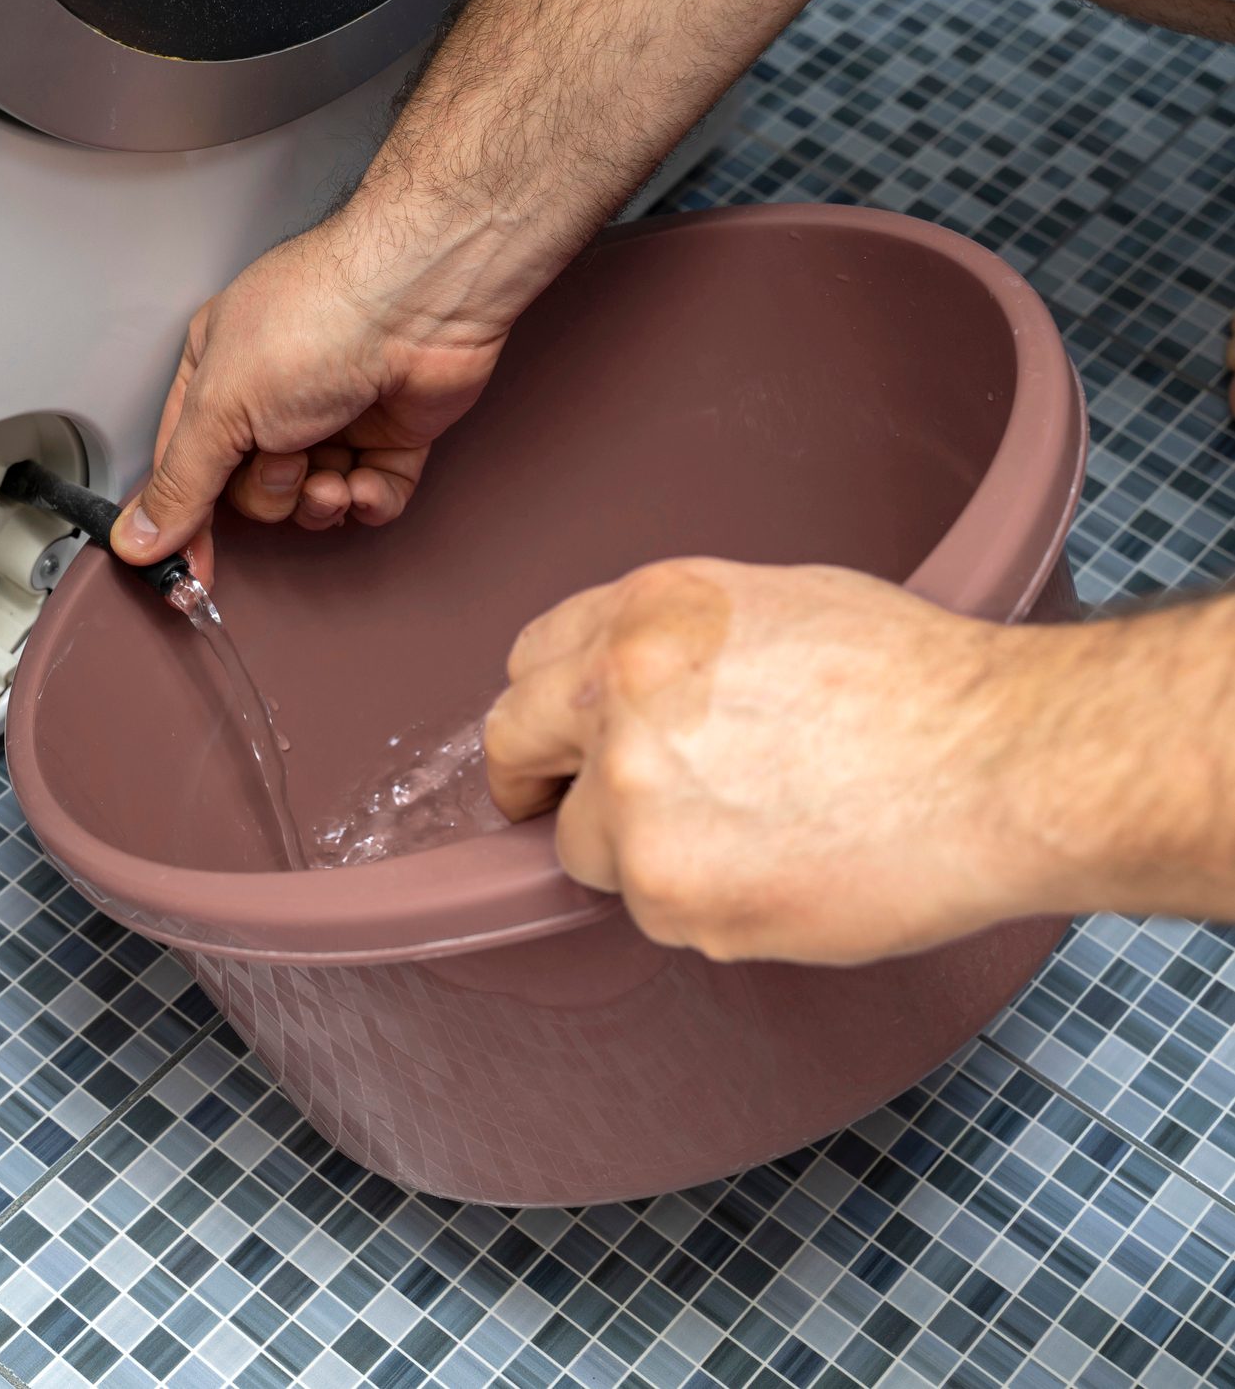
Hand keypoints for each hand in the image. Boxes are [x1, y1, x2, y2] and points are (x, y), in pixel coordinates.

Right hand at [111, 212, 508, 583]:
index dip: (186, 519)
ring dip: (320, 500)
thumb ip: (181, 482)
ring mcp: (334, 414)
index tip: (185, 568)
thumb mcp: (222, 407)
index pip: (186, 465)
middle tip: (286, 461)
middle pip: (250, 491)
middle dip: (270, 492)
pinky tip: (368, 483)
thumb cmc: (320, 319)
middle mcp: (273, 393)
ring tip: (332, 473)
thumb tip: (139, 537)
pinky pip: (370, 496)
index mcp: (217, 372)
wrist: (423, 300)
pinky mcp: (390, 434)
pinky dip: (370, 500)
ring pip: (310, 501)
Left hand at [482, 559, 1041, 964]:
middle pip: (514, 746)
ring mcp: (637, 802)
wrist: (1005, 765)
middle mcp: (620, 698)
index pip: (530, 662)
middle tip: (559, 808)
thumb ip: (676, 646)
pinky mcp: (671, 893)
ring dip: (645, 855)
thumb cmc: (922, 686)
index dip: (544, 709)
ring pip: (589, 849)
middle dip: (533, 782)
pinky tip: (786, 870)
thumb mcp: (776, 607)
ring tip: (757, 836)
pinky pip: (657, 912)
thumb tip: (628, 693)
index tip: (550, 741)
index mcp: (644, 617)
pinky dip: (708, 905)